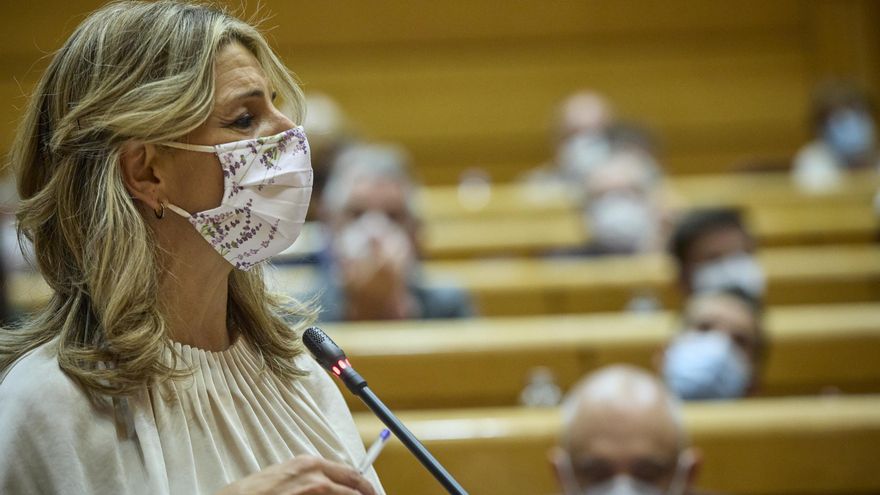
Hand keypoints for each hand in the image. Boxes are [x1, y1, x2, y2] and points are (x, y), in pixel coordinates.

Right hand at [216, 455, 376, 494]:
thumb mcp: (285, 476)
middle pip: (356, 487)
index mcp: (310, 463)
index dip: (365, 486)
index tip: (370, 493)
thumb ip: (310, 477)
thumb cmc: (254, 492)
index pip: (351, 473)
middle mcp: (316, 476)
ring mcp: (314, 492)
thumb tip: (331, 485)